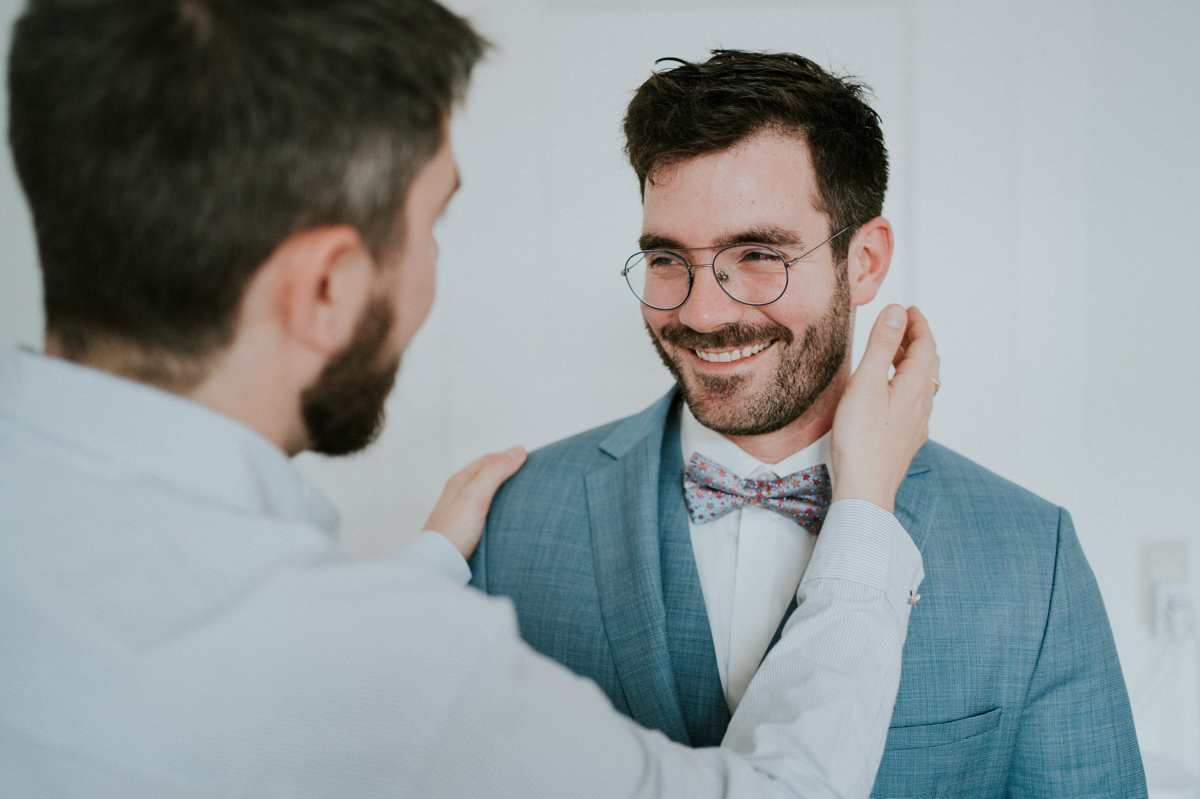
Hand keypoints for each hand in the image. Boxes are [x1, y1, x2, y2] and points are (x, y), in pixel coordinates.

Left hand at [424, 446, 526, 558]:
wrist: (438, 564)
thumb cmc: (454, 531)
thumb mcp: (476, 495)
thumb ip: (496, 472)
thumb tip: (518, 451)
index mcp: (459, 481)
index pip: (487, 460)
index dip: (507, 457)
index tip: (528, 459)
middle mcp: (458, 494)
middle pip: (485, 475)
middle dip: (505, 472)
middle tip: (527, 475)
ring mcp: (460, 512)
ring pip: (484, 494)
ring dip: (501, 491)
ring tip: (520, 495)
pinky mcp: (464, 530)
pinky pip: (484, 511)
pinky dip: (497, 508)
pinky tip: (506, 517)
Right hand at [831, 305, 938, 512]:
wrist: (866, 489)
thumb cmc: (861, 439)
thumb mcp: (866, 383)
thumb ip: (881, 345)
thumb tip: (896, 312)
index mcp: (915, 385)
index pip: (925, 345)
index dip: (918, 324)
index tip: (909, 310)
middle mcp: (923, 403)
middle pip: (928, 364)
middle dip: (917, 340)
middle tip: (902, 326)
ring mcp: (917, 424)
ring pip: (923, 385)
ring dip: (912, 363)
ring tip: (896, 354)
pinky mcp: (907, 439)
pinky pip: (915, 403)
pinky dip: (907, 385)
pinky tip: (893, 394)